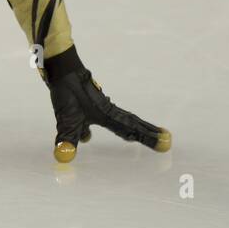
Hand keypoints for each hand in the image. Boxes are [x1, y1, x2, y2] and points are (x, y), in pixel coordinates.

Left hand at [48, 67, 170, 162]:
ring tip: (137, 135)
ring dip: (131, 127)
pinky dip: (103, 126)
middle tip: (166, 137)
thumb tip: (64, 158)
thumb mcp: (66, 118)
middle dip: (148, 131)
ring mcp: (98, 105)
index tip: (166, 144)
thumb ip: (67, 138)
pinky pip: (101, 118)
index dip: (148, 138)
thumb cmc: (67, 93)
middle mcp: (107, 110)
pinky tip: (87, 135)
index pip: (132, 130)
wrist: (61, 69)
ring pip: (119, 119)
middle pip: (132, 123)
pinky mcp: (87, 102)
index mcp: (107, 115)